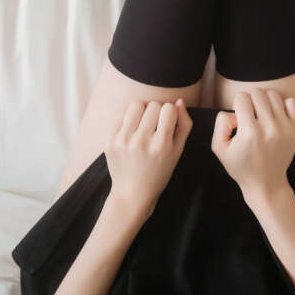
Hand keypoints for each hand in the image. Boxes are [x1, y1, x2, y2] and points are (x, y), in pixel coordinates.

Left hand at [105, 98, 192, 218]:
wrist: (132, 193)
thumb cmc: (159, 171)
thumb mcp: (178, 152)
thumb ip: (184, 125)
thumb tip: (178, 101)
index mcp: (161, 145)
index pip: (168, 109)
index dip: (171, 113)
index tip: (168, 123)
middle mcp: (141, 142)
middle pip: (153, 105)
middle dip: (157, 111)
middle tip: (156, 125)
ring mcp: (123, 140)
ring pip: (136, 104)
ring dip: (143, 110)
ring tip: (143, 122)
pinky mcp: (109, 140)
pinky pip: (121, 113)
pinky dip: (129, 117)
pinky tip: (132, 128)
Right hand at [211, 89, 294, 207]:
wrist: (266, 183)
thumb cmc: (241, 165)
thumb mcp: (219, 148)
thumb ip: (220, 123)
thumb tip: (234, 111)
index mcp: (249, 133)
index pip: (242, 97)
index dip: (237, 104)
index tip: (239, 117)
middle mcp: (269, 129)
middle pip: (258, 92)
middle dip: (250, 99)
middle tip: (249, 114)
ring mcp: (285, 129)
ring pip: (273, 94)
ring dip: (265, 100)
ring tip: (261, 114)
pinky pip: (292, 102)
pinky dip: (282, 104)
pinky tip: (276, 116)